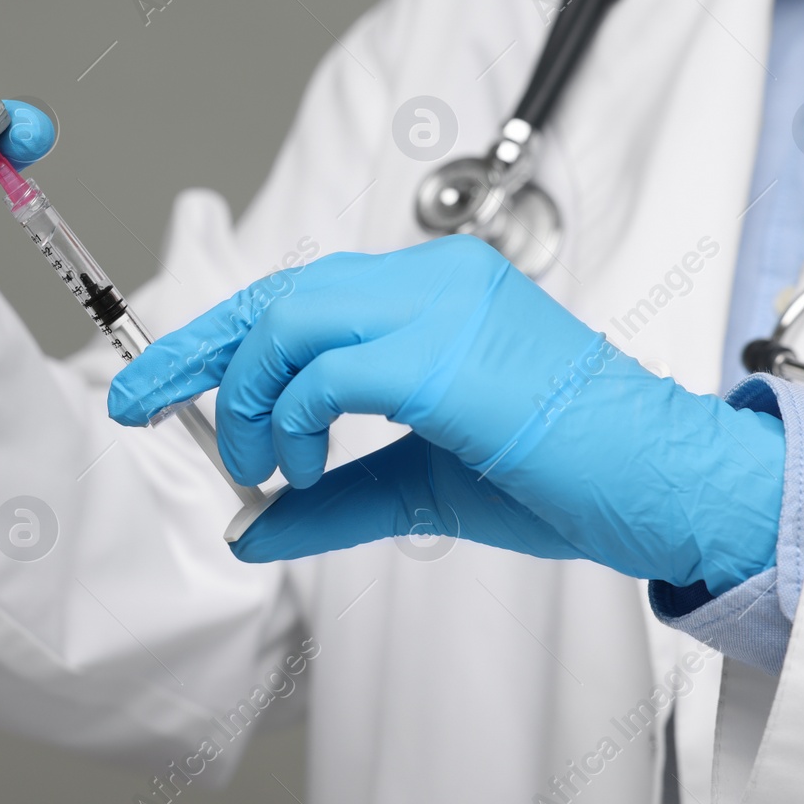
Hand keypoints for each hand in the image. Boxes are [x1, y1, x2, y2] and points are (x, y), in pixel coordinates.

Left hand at [107, 236, 784, 593]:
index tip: (151, 383)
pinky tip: (307, 469)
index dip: (214, 335)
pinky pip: (325, 372)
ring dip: (248, 399)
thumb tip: (248, 525)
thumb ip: (333, 498)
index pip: (296, 293)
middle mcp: (431, 277)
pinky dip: (292, 422)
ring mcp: (439, 305)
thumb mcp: (423, 485)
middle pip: (276, 294)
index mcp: (431, 290)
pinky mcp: (444, 353)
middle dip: (195, 352)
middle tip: (139, 406)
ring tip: (264, 465)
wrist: (664, 485)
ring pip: (288, 321)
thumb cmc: (563, 475)